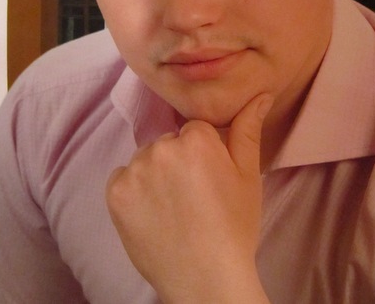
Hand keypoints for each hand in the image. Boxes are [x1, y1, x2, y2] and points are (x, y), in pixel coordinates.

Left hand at [106, 93, 272, 303]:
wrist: (205, 280)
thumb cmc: (233, 226)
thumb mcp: (248, 176)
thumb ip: (248, 129)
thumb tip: (260, 94)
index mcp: (196, 139)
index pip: (195, 130)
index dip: (205, 155)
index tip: (210, 180)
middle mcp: (161, 147)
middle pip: (169, 142)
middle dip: (179, 161)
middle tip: (194, 196)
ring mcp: (134, 170)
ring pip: (147, 159)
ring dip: (155, 174)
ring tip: (173, 207)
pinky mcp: (115, 193)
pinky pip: (124, 178)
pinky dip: (134, 191)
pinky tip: (152, 213)